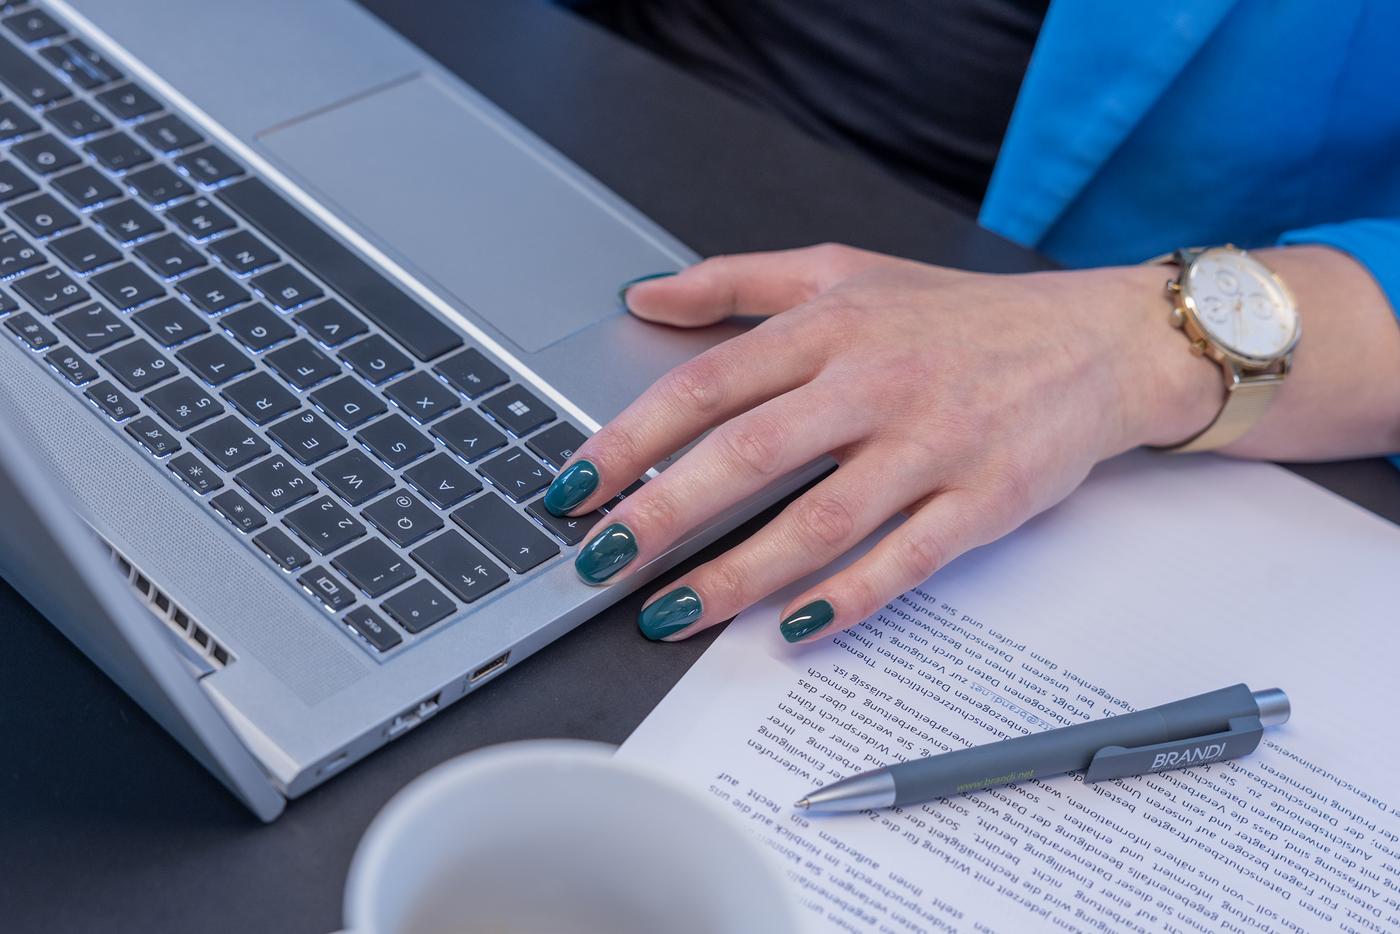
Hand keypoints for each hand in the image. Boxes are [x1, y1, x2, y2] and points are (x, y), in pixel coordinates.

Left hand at [542, 244, 1219, 642]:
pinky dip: (847, 599)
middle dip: (662, 517)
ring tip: (671, 615)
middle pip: (748, 455)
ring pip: (819, 520)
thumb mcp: (845, 270)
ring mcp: (932, 444)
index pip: (709, 384)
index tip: (578, 485)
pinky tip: (793, 629)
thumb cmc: (962, 316)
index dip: (632, 439)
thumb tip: (642, 297)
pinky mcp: (983, 499)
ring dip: (736, 576)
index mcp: (830, 327)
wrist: (1096, 342)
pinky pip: (905, 559)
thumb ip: (735, 281)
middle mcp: (875, 382)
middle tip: (599, 563)